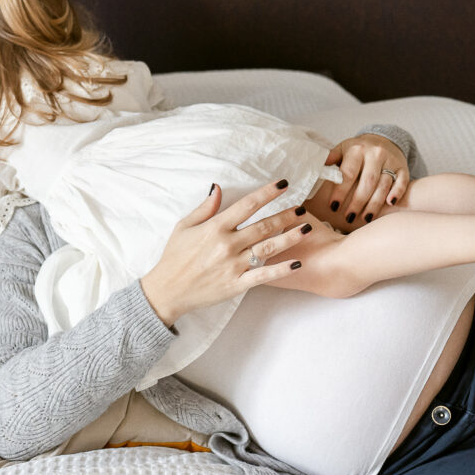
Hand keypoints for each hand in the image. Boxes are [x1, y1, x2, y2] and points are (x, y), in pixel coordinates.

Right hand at [140, 179, 310, 326]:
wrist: (167, 291)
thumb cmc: (174, 257)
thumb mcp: (184, 227)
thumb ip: (205, 208)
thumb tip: (217, 187)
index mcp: (215, 227)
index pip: (247, 205)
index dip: (267, 193)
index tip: (283, 184)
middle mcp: (227, 244)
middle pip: (264, 225)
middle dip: (286, 215)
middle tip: (303, 208)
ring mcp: (233, 265)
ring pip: (268, 248)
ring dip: (290, 237)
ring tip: (307, 228)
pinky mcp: (236, 284)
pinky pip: (263, 275)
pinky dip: (281, 269)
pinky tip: (298, 263)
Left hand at [324, 133, 409, 222]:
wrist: (384, 140)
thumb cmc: (358, 151)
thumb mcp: (343, 149)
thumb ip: (330, 159)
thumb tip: (313, 170)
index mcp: (357, 149)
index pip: (348, 173)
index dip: (340, 191)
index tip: (333, 207)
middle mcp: (375, 153)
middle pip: (367, 182)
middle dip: (357, 202)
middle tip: (349, 217)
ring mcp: (391, 161)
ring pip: (383, 185)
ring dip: (374, 204)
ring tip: (365, 218)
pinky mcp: (403, 168)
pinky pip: (402, 182)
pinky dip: (397, 193)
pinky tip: (389, 204)